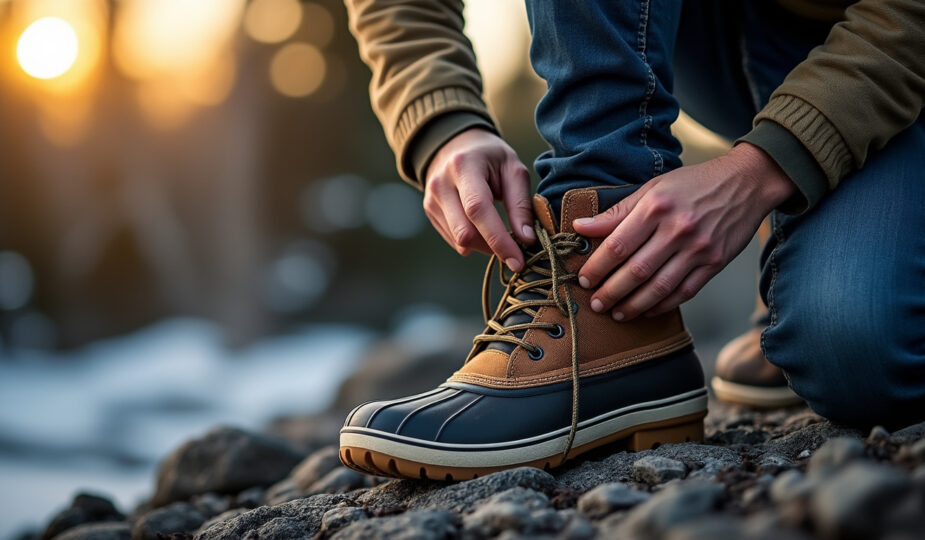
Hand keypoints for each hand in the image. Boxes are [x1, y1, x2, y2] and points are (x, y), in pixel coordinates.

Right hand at [423, 128, 534, 271]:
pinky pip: (453, 240)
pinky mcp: (429, 211)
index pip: (478, 210)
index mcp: (464, 166)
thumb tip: (525, 240)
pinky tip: (483, 229)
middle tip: (516, 251)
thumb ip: (520, 205)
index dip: (498, 239)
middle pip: (464, 232)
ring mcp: (431, 199)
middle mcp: (441, 184)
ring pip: (459, 241)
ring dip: (484, 247)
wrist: (456, 145)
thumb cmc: (491, 157)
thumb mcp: (513, 170)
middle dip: (493, 248)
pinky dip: (473, 243)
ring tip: (500, 234)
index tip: (518, 261)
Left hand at [573, 142, 795, 319]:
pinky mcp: (715, 263)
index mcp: (656, 206)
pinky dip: (663, 305)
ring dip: (634, 305)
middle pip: (636, 270)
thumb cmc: (693, 183)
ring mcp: (699, 248)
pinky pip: (684, 292)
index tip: (583, 279)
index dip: (597, 266)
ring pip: (659, 287)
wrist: (746, 182)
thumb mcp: (653, 188)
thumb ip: (617, 212)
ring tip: (616, 314)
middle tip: (595, 303)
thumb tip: (580, 227)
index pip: (618, 244)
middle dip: (611, 292)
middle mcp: (677, 229)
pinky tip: (646, 310)